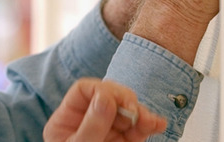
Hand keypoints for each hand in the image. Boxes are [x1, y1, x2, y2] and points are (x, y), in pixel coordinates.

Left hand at [43, 78, 166, 141]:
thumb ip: (91, 126)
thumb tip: (104, 98)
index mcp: (66, 121)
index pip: (83, 91)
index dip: (102, 91)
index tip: (116, 102)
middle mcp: (86, 123)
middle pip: (108, 98)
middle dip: (125, 101)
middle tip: (134, 112)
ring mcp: (106, 132)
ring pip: (126, 113)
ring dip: (141, 113)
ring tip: (149, 122)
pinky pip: (136, 129)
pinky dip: (148, 124)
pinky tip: (157, 124)